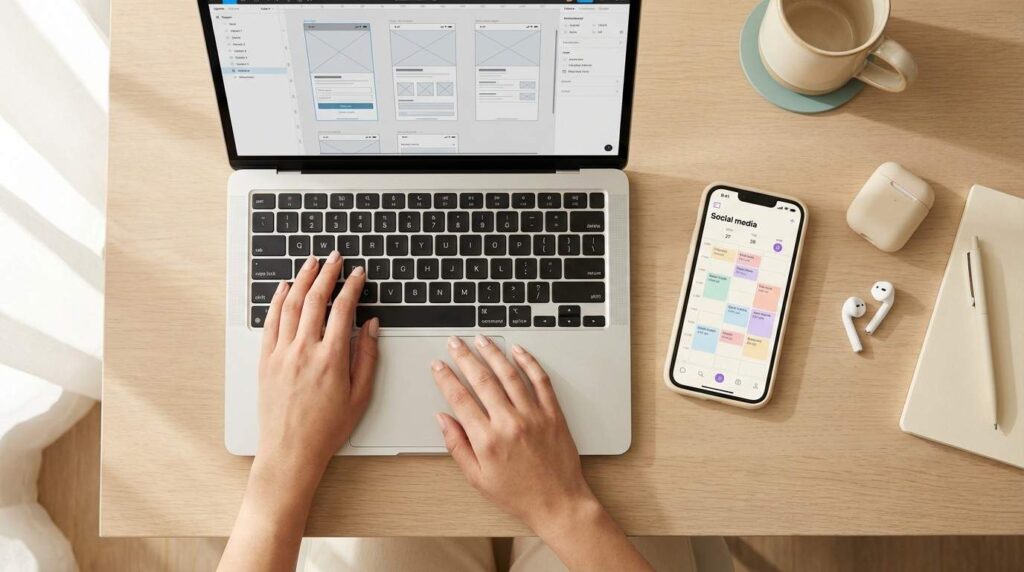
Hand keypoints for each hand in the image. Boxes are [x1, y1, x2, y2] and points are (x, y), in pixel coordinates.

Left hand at [219, 251, 378, 571]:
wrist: (290, 451)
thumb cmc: (327, 429)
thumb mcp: (360, 396)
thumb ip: (367, 356)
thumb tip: (370, 325)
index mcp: (331, 359)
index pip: (343, 309)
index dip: (352, 286)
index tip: (359, 274)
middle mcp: (304, 351)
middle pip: (315, 299)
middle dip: (327, 274)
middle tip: (335, 258)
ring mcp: (281, 354)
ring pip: (290, 305)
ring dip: (302, 280)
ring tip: (311, 264)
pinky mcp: (265, 360)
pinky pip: (271, 321)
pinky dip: (277, 300)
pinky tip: (285, 289)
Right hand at [431, 336, 594, 532]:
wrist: (558, 503)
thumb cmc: (519, 495)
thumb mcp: (477, 478)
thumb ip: (457, 446)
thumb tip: (443, 419)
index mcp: (487, 440)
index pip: (460, 398)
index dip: (445, 378)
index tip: (438, 365)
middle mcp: (509, 423)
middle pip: (482, 380)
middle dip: (464, 356)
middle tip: (455, 342)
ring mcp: (533, 415)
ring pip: (510, 374)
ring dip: (493, 352)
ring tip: (481, 339)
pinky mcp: (553, 413)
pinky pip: (540, 380)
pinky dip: (529, 362)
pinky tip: (518, 350)